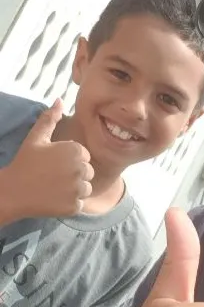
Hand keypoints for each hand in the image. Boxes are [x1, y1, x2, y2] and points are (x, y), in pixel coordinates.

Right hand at [6, 99, 93, 218]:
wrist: (13, 191)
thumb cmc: (25, 162)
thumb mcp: (36, 137)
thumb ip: (50, 118)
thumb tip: (60, 99)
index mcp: (76, 150)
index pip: (84, 156)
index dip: (69, 160)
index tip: (54, 164)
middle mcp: (81, 169)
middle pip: (88, 172)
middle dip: (74, 175)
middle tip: (53, 176)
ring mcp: (78, 189)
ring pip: (86, 189)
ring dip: (74, 190)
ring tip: (54, 188)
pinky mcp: (74, 207)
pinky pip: (80, 204)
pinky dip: (69, 204)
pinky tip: (54, 199)